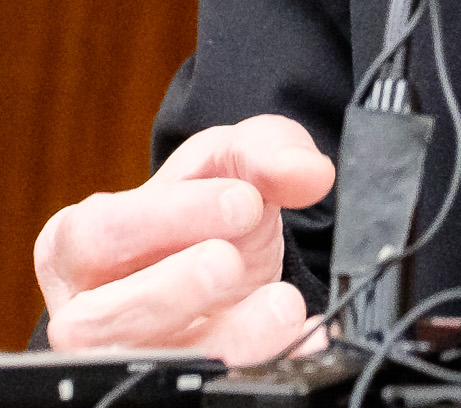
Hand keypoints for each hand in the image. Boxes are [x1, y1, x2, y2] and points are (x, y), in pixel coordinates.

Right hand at [37, 115, 334, 361]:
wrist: (229, 254)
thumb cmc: (204, 204)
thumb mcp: (229, 158)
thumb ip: (264, 150)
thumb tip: (306, 172)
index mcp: (80, 241)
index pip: (100, 234)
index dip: (170, 217)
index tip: (243, 201)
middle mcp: (87, 310)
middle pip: (99, 318)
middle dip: (173, 289)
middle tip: (230, 263)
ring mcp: (125, 357)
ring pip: (148, 368)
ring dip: (224, 339)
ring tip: (282, 307)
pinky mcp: (167, 388)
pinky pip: (200, 391)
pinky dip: (260, 363)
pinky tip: (302, 339)